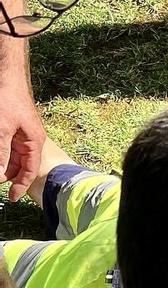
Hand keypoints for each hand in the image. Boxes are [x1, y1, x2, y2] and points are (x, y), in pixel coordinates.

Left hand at [1, 85, 44, 201]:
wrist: (6, 78)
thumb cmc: (7, 100)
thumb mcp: (2, 129)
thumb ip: (1, 153)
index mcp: (34, 142)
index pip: (29, 170)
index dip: (21, 185)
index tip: (13, 198)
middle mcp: (29, 141)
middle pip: (20, 166)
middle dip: (7, 175)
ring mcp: (20, 135)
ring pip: (11, 157)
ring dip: (2, 164)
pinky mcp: (11, 130)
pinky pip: (6, 147)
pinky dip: (1, 154)